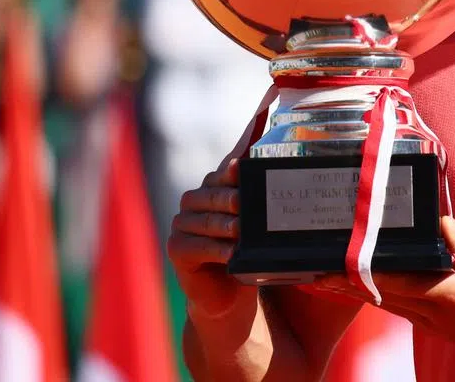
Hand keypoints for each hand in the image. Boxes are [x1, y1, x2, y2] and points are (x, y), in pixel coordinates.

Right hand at [167, 159, 255, 317]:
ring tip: (242, 230)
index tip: (241, 164)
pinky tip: (232, 253)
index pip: (224, 172)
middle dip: (232, 198)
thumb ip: (259, 195)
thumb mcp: (254, 223)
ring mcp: (182, 224)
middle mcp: (193, 201)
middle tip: (245, 202)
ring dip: (226, 225)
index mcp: (212, 187)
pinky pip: (198, 246)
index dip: (233, 169)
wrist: (228, 292)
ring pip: (207, 220)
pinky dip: (217, 249)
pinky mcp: (176, 248)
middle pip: (214, 194)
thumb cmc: (245, 250)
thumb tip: (277, 163)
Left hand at [315, 217, 454, 364]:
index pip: (398, 282)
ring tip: (326, 279)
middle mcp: (433, 313)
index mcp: (449, 294)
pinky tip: (359, 291)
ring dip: (355, 293)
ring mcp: (431, 323)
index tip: (342, 262)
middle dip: (348, 284)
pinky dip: (374, 298)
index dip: (367, 272)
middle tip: (316, 271)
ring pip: (384, 305)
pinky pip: (396, 310)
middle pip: (381, 296)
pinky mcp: (432, 326)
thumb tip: (441, 224)